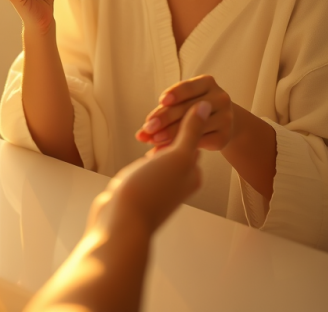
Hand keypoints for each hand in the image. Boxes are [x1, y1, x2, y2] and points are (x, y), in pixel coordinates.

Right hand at [94, 101, 208, 235]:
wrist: (121, 220)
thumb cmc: (152, 190)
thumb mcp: (178, 157)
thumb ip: (192, 132)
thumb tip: (205, 107)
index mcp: (192, 174)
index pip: (193, 138)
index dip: (183, 119)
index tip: (172, 106)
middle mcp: (179, 180)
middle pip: (178, 145)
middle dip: (168, 128)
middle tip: (155, 116)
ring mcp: (160, 183)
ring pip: (162, 152)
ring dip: (156, 137)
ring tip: (146, 128)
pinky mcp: (142, 185)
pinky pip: (148, 160)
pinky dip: (146, 148)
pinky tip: (141, 143)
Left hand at [135, 74, 233, 151]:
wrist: (220, 125)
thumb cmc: (193, 110)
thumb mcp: (182, 103)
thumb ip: (164, 112)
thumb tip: (141, 133)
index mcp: (208, 83)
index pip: (189, 87)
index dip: (175, 93)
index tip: (161, 101)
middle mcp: (220, 98)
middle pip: (189, 108)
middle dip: (165, 118)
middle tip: (147, 128)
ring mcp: (225, 118)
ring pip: (195, 126)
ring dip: (172, 134)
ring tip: (153, 140)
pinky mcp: (225, 137)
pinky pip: (201, 142)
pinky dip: (183, 146)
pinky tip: (168, 151)